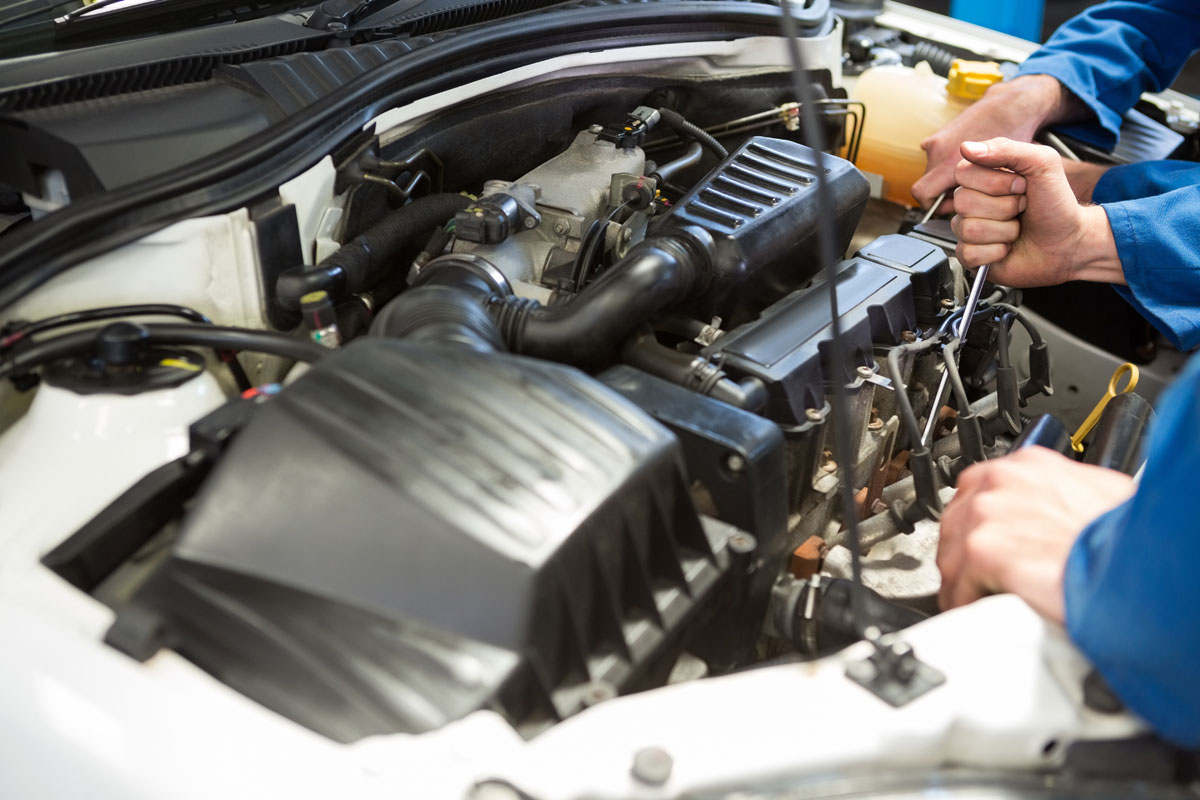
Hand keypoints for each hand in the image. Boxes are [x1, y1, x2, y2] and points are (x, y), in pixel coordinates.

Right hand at [913, 75, 1076, 212]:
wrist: (1015, 101)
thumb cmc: (1014, 131)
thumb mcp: (1002, 167)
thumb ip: (978, 188)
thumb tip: (955, 202)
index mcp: (949, 158)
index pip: (923, 194)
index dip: (937, 205)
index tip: (956, 207)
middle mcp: (938, 148)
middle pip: (929, 185)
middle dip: (947, 193)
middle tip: (971, 194)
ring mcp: (938, 140)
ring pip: (934, 173)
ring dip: (951, 180)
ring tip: (976, 178)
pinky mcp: (942, 134)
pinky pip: (939, 159)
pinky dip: (951, 166)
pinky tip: (973, 164)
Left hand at [937, 447, 1135, 620]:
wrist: (1138, 566)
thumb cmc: (1127, 538)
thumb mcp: (1100, 495)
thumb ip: (1064, 495)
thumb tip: (1062, 513)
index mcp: (1031, 465)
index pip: (980, 489)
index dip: (980, 523)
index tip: (983, 541)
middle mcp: (1003, 481)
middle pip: (957, 519)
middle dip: (964, 552)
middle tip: (976, 577)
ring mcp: (988, 513)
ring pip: (951, 551)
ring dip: (961, 580)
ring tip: (975, 599)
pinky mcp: (982, 548)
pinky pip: (957, 582)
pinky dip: (964, 601)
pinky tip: (977, 611)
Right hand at [951, 137, 1124, 286]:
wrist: (1069, 242)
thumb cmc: (1056, 204)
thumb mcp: (1042, 163)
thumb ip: (1006, 149)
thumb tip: (967, 148)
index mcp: (983, 176)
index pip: (963, 172)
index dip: (994, 182)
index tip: (1021, 186)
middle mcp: (971, 201)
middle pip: (963, 202)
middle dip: (1004, 208)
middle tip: (1022, 208)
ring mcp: (968, 229)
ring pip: (967, 230)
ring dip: (1004, 231)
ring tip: (1017, 229)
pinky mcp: (970, 255)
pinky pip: (968, 254)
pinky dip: (995, 253)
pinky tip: (1007, 247)